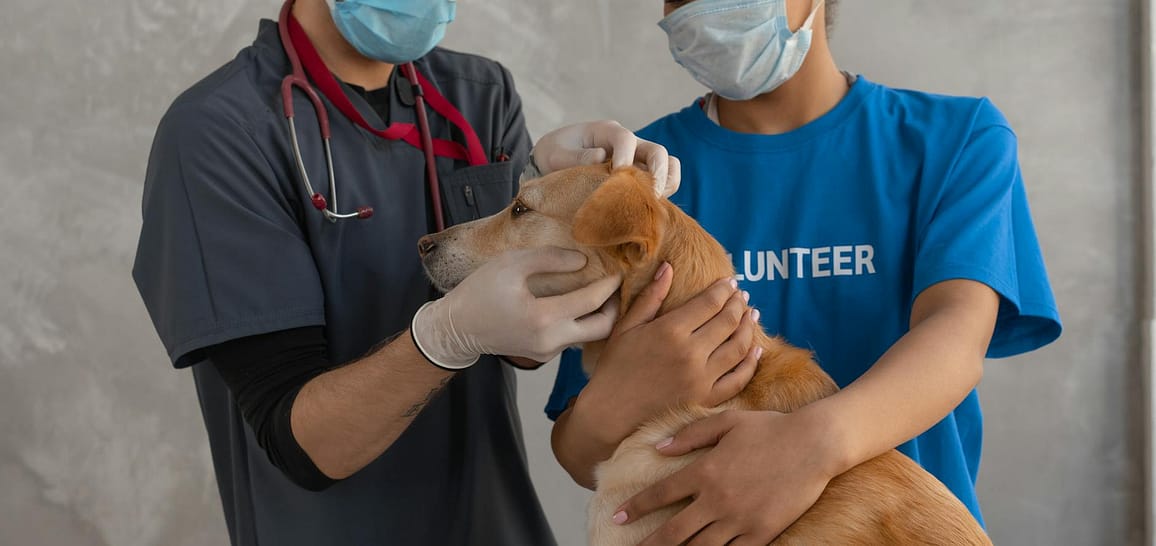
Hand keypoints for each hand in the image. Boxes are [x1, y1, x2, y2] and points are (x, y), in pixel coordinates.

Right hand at [412, 248, 621, 365]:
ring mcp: (547, 353)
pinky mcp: (543, 356)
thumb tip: (583, 262)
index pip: (591, 301)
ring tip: (598, 293)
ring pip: (587, 336)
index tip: (618, 271)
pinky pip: (571, 339)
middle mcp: (550, 341)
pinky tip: (576, 305)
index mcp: (543, 318)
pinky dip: (580, 322)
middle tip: (614, 288)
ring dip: (597, 315)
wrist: (456, 329)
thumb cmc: (480, 292)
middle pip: (602, 329)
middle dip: (614, 307)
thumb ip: (549, 259)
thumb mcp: (512, 264)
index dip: (609, 284)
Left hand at [532, 120, 681, 196]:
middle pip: (657, 151)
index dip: (625, 157)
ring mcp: (637, 160)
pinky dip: (663, 194)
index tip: (615, 176)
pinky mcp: (640, 177)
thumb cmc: (554, 154)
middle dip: (658, 173)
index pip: (625, 138)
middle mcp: (629, 143)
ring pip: (668, 165)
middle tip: (649, 195)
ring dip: (666, 184)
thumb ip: (573, 156)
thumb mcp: (554, 154)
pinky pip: (664, 181)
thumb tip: (600, 157)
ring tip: (652, 203)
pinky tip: (647, 210)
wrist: (555, 161)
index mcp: (606, 132)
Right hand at [574, 263, 759, 447]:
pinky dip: (751, 362)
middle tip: (741, 296)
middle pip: (728, 321)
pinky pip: (738, 378)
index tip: (729, 282)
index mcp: (670, 331)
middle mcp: (691, 353)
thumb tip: (668, 267)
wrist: (611, 413)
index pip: (710, 303)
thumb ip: (651, 296)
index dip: (724, 289)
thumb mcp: (626, 327)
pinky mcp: (707, 399)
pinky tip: (756, 350)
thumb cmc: (615, 368)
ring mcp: (701, 378)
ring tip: (751, 315)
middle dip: (738, 304)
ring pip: (739, 347)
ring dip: (748, 328)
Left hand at [614, 409, 840, 545]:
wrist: (814, 444)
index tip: (618, 515)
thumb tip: (659, 448)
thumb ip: (690, 434)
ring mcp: (740, 520)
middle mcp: (717, 499)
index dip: (636, 507)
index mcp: (705, 471)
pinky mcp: (762, 533)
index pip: (661, 494)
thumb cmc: (769, 428)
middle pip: (674, 531)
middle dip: (650, 543)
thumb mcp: (726, 422)